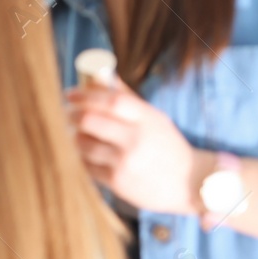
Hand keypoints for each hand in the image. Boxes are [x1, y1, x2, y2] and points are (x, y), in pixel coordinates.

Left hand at [67, 83, 202, 216]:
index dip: (86, 95)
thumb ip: (126, 97)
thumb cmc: (166, 145)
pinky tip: (87, 154)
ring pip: (84, 143)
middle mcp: (135, 139)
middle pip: (90, 120)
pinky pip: (87, 165)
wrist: (189, 183)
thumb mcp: (154, 118)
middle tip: (67, 113)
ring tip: (78, 135)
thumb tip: (100, 74)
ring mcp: (125, 162)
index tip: (70, 94)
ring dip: (76, 137)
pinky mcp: (118, 182)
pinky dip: (83, 157)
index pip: (111, 100)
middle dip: (73, 115)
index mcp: (146, 119)